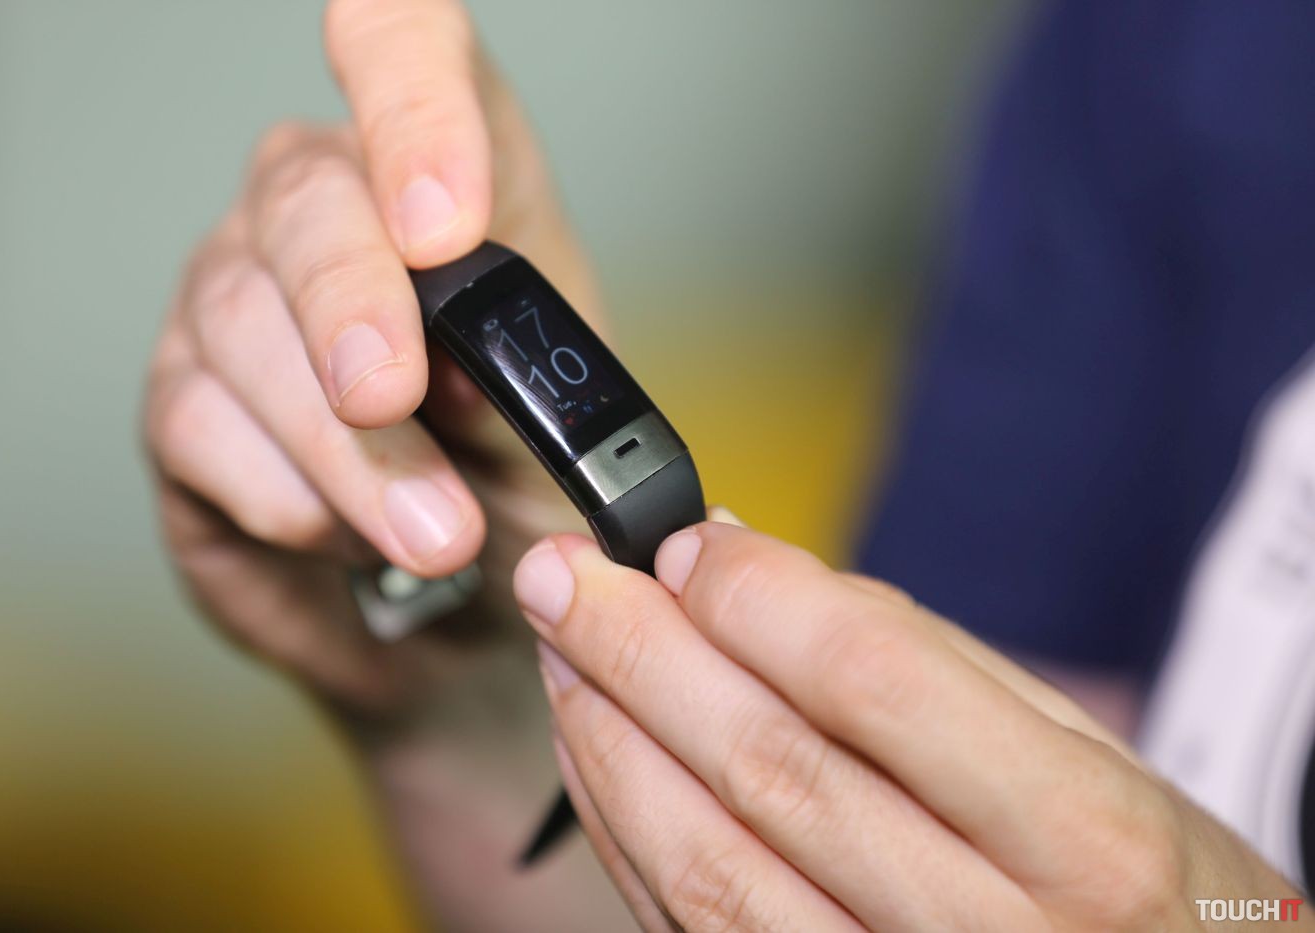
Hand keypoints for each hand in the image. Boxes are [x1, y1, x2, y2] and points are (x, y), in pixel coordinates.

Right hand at [143, 0, 595, 716]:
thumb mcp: (565, 434)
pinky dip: (288, 497)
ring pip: (244, 322)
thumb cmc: (525, 492)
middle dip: (354, 311)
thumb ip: (524, 385)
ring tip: (434, 537)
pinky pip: (199, 424)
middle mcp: (327, 212)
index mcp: (448, 180)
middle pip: (307, 197)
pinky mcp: (185, 401)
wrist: (467, 615)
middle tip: (394, 404)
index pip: (406, 48)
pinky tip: (348, 538)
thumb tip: (458, 371)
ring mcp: (241, 298)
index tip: (440, 223)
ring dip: (343, 447)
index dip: (412, 103)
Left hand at [515, 521, 1309, 930]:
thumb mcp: (1085, 749)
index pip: (871, 683)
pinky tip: (598, 749)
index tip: (684, 541)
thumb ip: (916, 657)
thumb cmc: (1145, 884)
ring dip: (608, 739)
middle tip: (564, 575)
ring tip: (565, 651)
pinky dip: (624, 827)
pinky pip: (689, 926)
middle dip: (639, 652)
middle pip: (765, 768)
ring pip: (703, 863)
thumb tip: (747, 568)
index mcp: (1083, 842)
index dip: (754, 597)